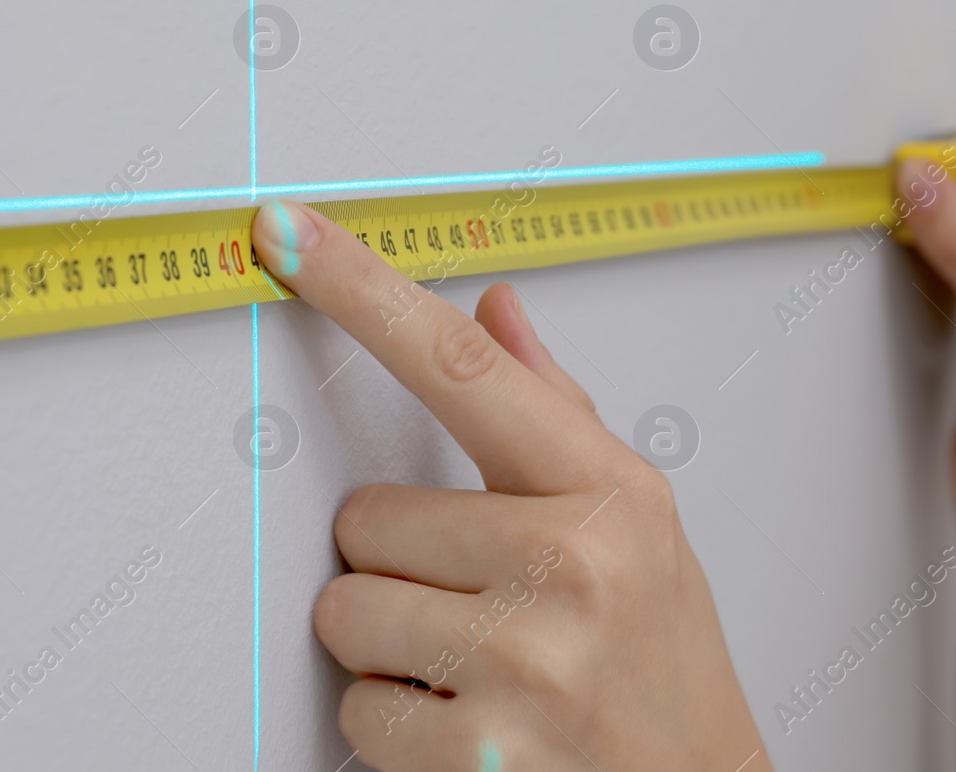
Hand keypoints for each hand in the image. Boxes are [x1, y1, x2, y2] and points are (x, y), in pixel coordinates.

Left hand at [252, 199, 770, 771]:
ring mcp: (528, 661)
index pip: (461, 366)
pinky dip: (396, 725)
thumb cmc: (664, 663)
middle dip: (400, 564)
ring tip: (479, 665)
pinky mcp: (483, 754)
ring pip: (346, 611)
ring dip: (390, 646)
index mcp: (608, 492)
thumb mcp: (637, 525)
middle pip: (366, 517)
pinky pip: (356, 709)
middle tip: (478, 601)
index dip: (364, 290)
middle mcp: (573, 565)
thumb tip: (494, 309)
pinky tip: (472, 722)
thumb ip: (554, 412)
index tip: (291, 235)